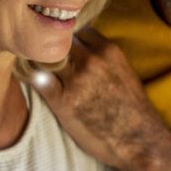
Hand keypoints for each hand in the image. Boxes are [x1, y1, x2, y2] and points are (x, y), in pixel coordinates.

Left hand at [34, 28, 162, 167]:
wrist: (138, 140)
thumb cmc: (133, 110)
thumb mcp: (125, 72)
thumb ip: (104, 58)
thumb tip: (84, 50)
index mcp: (109, 51)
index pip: (78, 30)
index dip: (70, 40)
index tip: (67, 49)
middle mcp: (91, 61)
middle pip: (59, 41)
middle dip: (54, 49)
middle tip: (50, 59)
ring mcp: (75, 80)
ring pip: (45, 57)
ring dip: (41, 63)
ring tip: (40, 70)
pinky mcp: (61, 101)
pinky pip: (36, 79)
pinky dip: (32, 78)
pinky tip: (34, 82)